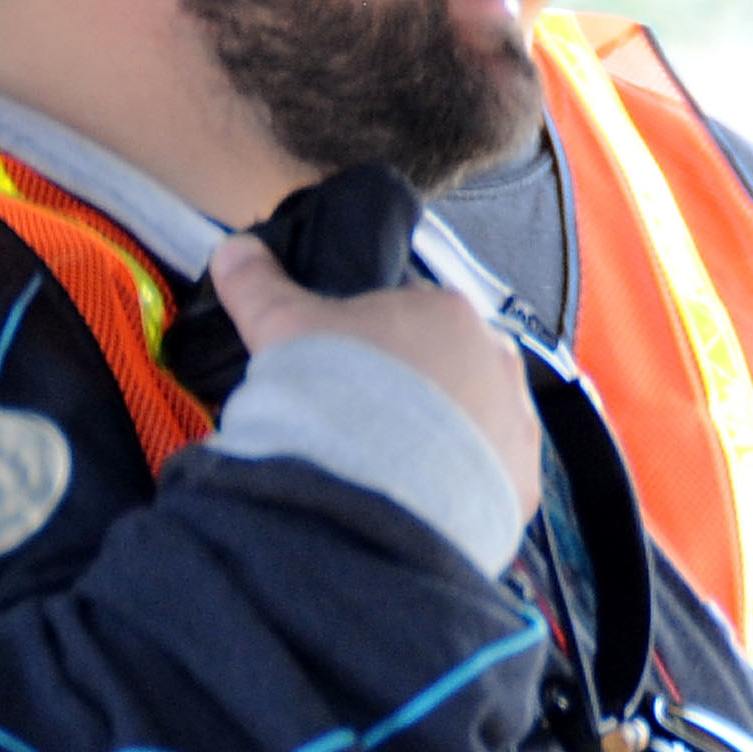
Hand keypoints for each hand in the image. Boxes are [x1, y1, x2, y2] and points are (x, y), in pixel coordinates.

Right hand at [209, 233, 540, 526]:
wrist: (366, 487)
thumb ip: (260, 285)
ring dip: (441, 441)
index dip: (377, 344)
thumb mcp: (282, 327)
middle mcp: (498, 363)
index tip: (346, 372)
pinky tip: (417, 502)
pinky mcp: (520, 485)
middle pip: (452, 370)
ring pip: (475, 426)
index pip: (416, 315)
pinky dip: (459, 491)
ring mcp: (516, 425)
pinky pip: (489, 482)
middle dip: (415, 391)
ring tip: (386, 468)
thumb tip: (232, 248)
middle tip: (363, 422)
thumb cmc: (330, 390)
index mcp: (451, 313)